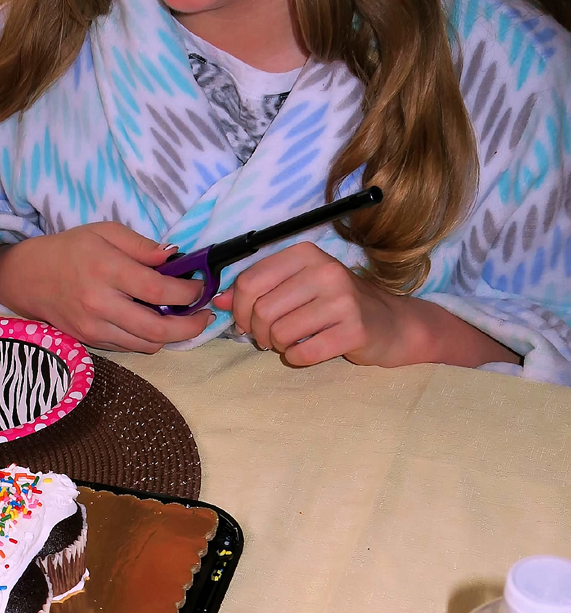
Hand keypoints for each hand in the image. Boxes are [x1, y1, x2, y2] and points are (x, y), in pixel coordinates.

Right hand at [0, 223, 212, 352]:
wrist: (26, 277)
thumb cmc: (68, 249)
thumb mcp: (104, 231)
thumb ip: (141, 245)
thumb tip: (176, 257)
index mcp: (106, 270)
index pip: (158, 290)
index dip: (188, 292)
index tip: (200, 287)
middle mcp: (100, 304)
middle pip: (158, 329)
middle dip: (191, 326)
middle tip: (205, 315)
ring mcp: (94, 328)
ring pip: (147, 344)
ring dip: (172, 335)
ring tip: (182, 318)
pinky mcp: (90, 341)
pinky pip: (130, 347)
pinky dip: (149, 338)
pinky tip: (155, 322)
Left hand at [213, 242, 519, 368]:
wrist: (392, 323)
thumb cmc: (336, 305)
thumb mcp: (298, 287)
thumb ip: (258, 290)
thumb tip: (219, 299)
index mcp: (306, 254)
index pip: (250, 282)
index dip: (239, 310)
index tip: (246, 323)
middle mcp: (324, 271)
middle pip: (262, 311)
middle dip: (259, 333)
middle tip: (272, 338)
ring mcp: (343, 300)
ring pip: (280, 333)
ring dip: (280, 346)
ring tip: (296, 340)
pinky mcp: (354, 330)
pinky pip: (303, 353)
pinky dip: (299, 358)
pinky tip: (311, 350)